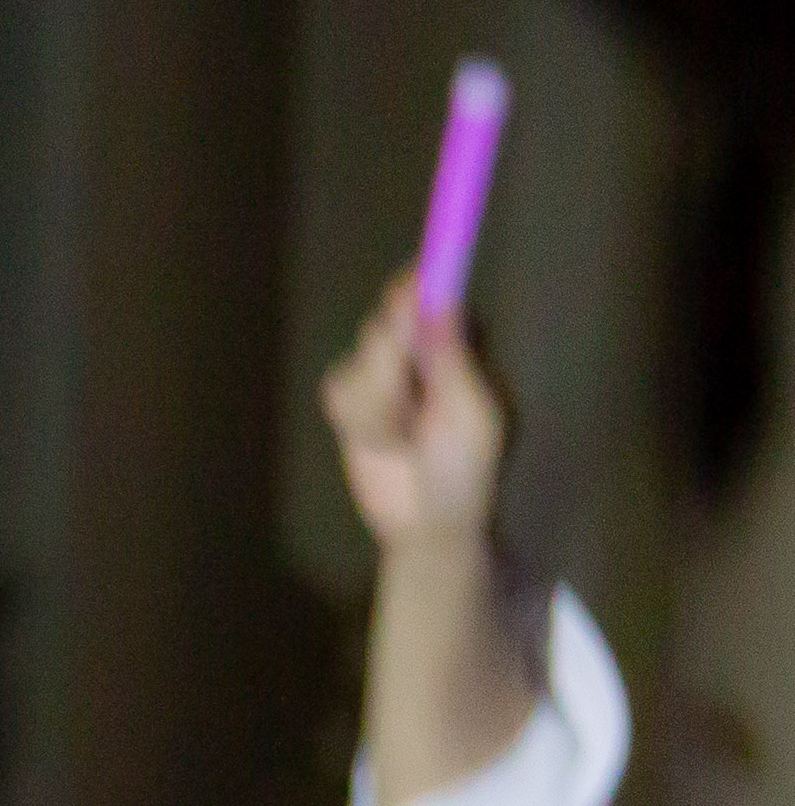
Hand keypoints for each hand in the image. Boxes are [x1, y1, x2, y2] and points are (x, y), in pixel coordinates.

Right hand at [326, 268, 509, 552]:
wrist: (426, 521)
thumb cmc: (464, 470)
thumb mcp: (468, 414)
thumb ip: (449, 358)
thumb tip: (440, 302)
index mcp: (458, 351)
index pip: (432, 302)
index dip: (417, 289)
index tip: (408, 284)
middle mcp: (419, 355)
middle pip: (384, 329)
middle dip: (390, 370)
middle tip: (411, 409)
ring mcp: (383, 377)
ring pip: (357, 363)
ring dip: (376, 407)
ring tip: (402, 437)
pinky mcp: (352, 400)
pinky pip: (336, 388)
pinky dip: (354, 417)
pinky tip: (378, 440)